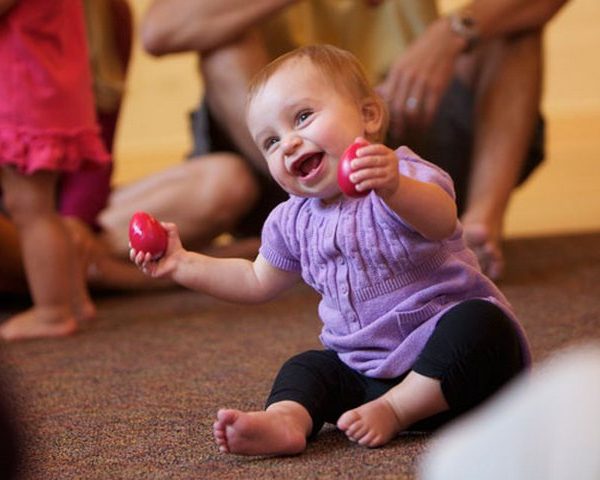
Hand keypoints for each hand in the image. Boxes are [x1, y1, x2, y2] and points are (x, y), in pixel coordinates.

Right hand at [129, 222, 181, 277]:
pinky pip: (145, 267)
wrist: (181, 260)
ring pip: (138, 262)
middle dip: (132, 253)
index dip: (132, 245)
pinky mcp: (151, 272)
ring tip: (140, 252)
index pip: (138, 248)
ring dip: (137, 258)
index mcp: (149, 251)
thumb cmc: (177, 247)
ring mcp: (149, 267)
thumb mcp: (172, 233)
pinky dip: (145, 261)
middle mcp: (148, 259)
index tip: (131, 241)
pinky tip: (148, 255)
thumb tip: (158, 222)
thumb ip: (166, 226)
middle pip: (135, 256)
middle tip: (133, 248)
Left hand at [347, 138, 398, 199]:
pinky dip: (365, 185)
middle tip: (352, 165)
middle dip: (362, 162)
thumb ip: (368, 148)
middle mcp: (392, 161)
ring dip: (361, 175)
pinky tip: (357, 187)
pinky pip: (375, 183)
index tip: (357, 153)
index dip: (367, 149)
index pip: (378, 148)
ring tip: (351, 178)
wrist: (393, 185)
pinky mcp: (389, 183)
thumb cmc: (381, 168)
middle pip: (375, 160)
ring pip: (374, 173)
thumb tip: (357, 140)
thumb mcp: (377, 157)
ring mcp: (392, 172)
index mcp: (389, 153)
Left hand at [376, 17, 462, 137]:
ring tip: (412, 132)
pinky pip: (429, 109)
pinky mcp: (437, 85)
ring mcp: (423, 81)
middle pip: (398, 109)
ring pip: (413, 112)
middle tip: (399, 135)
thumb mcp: (402, 63)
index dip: (387, 117)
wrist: (444, 39)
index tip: (387, 127)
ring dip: (412, 126)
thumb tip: (376, 94)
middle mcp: (408, 76)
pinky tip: (425, 125)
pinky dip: (426, 121)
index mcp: (397, 72)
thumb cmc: (420, 54)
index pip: (387, 100)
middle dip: (398, 125)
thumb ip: (391, 81)